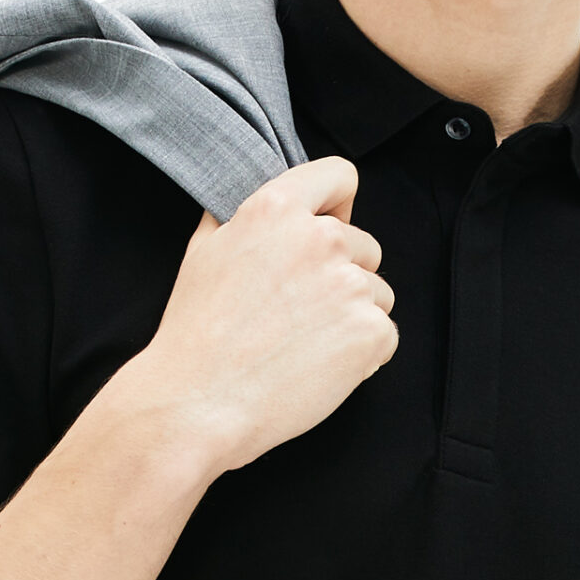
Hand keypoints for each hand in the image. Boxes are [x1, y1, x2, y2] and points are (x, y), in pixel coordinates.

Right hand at [133, 158, 396, 475]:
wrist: (198, 404)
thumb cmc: (195, 335)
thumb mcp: (203, 253)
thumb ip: (236, 217)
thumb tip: (246, 201)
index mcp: (276, 209)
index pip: (340, 176)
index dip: (337, 204)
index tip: (330, 227)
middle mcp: (320, 238)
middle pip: (364, 244)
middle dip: (341, 273)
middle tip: (298, 311)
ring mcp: (350, 285)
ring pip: (377, 292)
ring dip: (351, 315)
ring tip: (303, 344)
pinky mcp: (370, 331)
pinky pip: (384, 335)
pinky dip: (361, 354)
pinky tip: (318, 367)